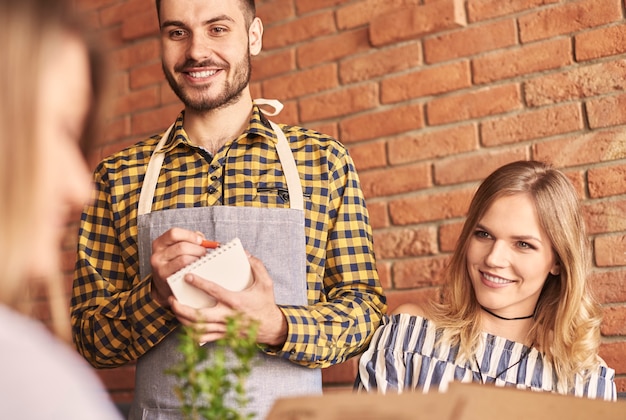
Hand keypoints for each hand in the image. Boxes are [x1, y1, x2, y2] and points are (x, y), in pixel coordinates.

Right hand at [150, 227, 208, 307]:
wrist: (165, 284)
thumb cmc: (174, 262)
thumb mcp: (177, 248)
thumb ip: (189, 240)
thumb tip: (203, 239)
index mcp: (159, 243)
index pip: (174, 233)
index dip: (190, 235)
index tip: (200, 240)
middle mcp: (157, 255)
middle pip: (181, 247)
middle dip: (197, 249)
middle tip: (204, 252)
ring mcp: (160, 268)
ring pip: (184, 259)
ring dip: (197, 259)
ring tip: (201, 260)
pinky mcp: (166, 279)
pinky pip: (184, 271)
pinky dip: (194, 268)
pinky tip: (197, 268)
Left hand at [169, 253, 287, 346]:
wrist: (271, 328)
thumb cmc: (266, 303)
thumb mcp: (266, 282)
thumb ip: (256, 265)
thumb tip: (245, 253)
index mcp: (236, 301)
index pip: (214, 291)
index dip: (199, 283)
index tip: (187, 276)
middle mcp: (227, 316)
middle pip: (198, 316)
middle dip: (182, 309)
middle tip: (172, 299)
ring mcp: (224, 328)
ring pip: (197, 328)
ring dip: (183, 320)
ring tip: (175, 309)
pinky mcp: (223, 336)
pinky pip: (203, 337)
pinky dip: (190, 332)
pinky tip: (184, 323)